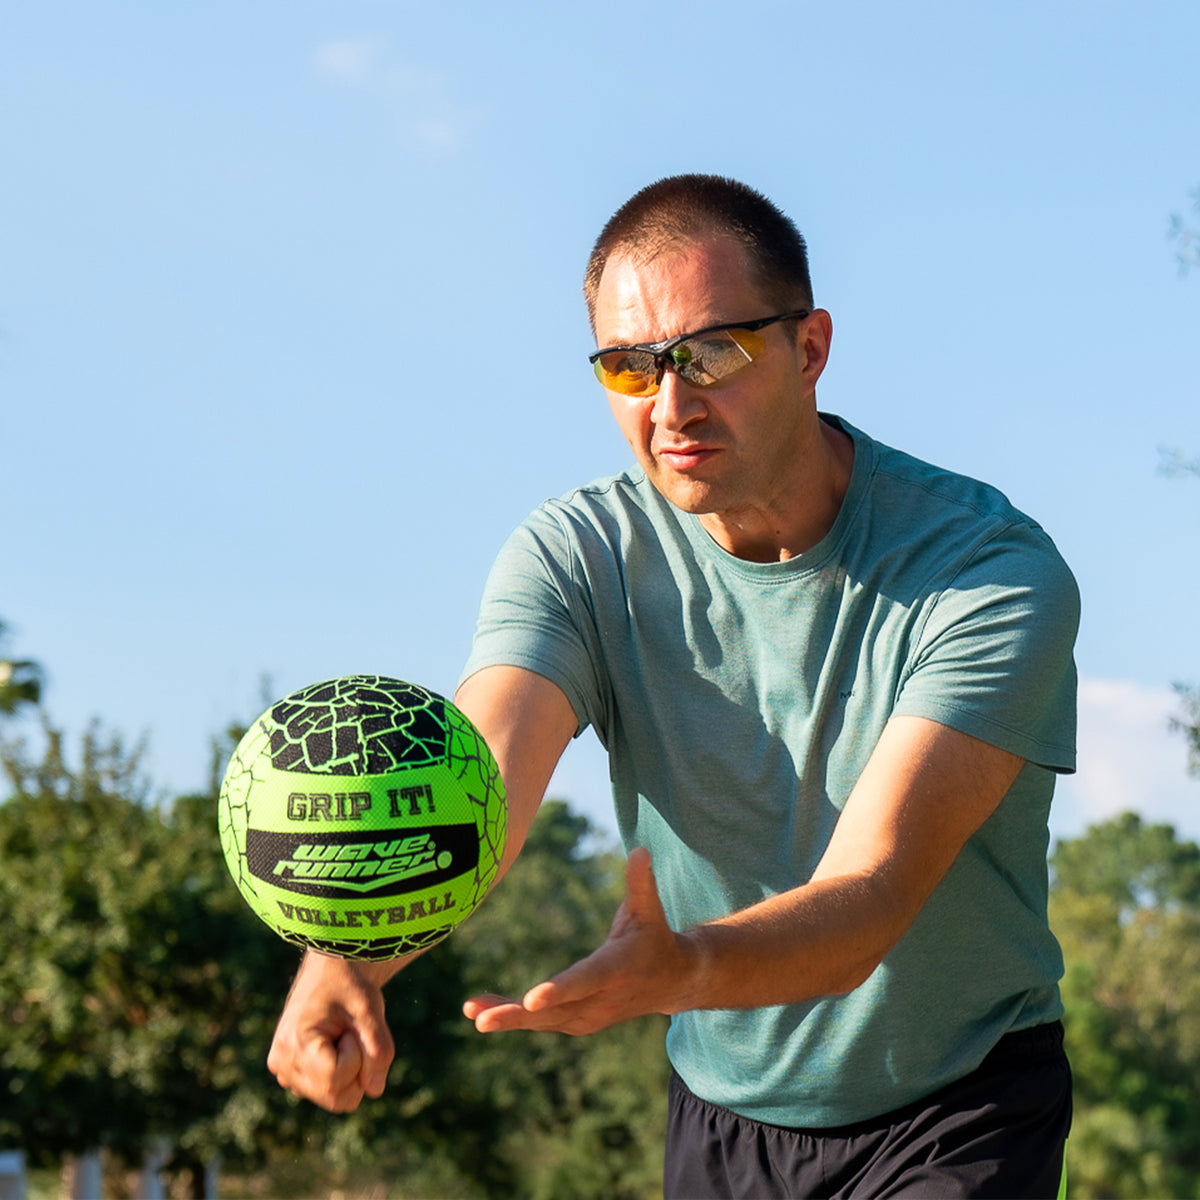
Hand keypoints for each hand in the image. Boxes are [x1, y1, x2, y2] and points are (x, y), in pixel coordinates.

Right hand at [267, 951, 395, 1111]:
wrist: (329, 973)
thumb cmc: (348, 985)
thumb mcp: (369, 1009)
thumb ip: (378, 1049)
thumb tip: (375, 1091)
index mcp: (293, 1045)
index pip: (336, 1081)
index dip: (357, 1058)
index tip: (350, 1029)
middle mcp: (283, 1066)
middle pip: (336, 1098)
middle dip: (356, 1069)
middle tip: (349, 1034)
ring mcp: (285, 1074)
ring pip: (335, 1099)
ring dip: (349, 1072)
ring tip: (340, 1037)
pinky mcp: (293, 1077)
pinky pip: (330, 1092)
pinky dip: (341, 1074)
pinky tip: (333, 1046)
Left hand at [463, 848, 697, 1035]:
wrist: (670, 981)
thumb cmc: (654, 936)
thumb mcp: (650, 908)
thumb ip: (640, 881)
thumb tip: (640, 849)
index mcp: (615, 969)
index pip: (584, 980)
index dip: (558, 990)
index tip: (531, 1000)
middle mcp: (600, 1000)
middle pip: (554, 1010)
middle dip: (516, 1014)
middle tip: (480, 1019)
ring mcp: (588, 1017)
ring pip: (542, 1020)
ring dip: (506, 1016)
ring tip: (470, 1010)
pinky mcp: (576, 1022)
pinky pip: (541, 1021)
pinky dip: (513, 1017)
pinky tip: (481, 1011)